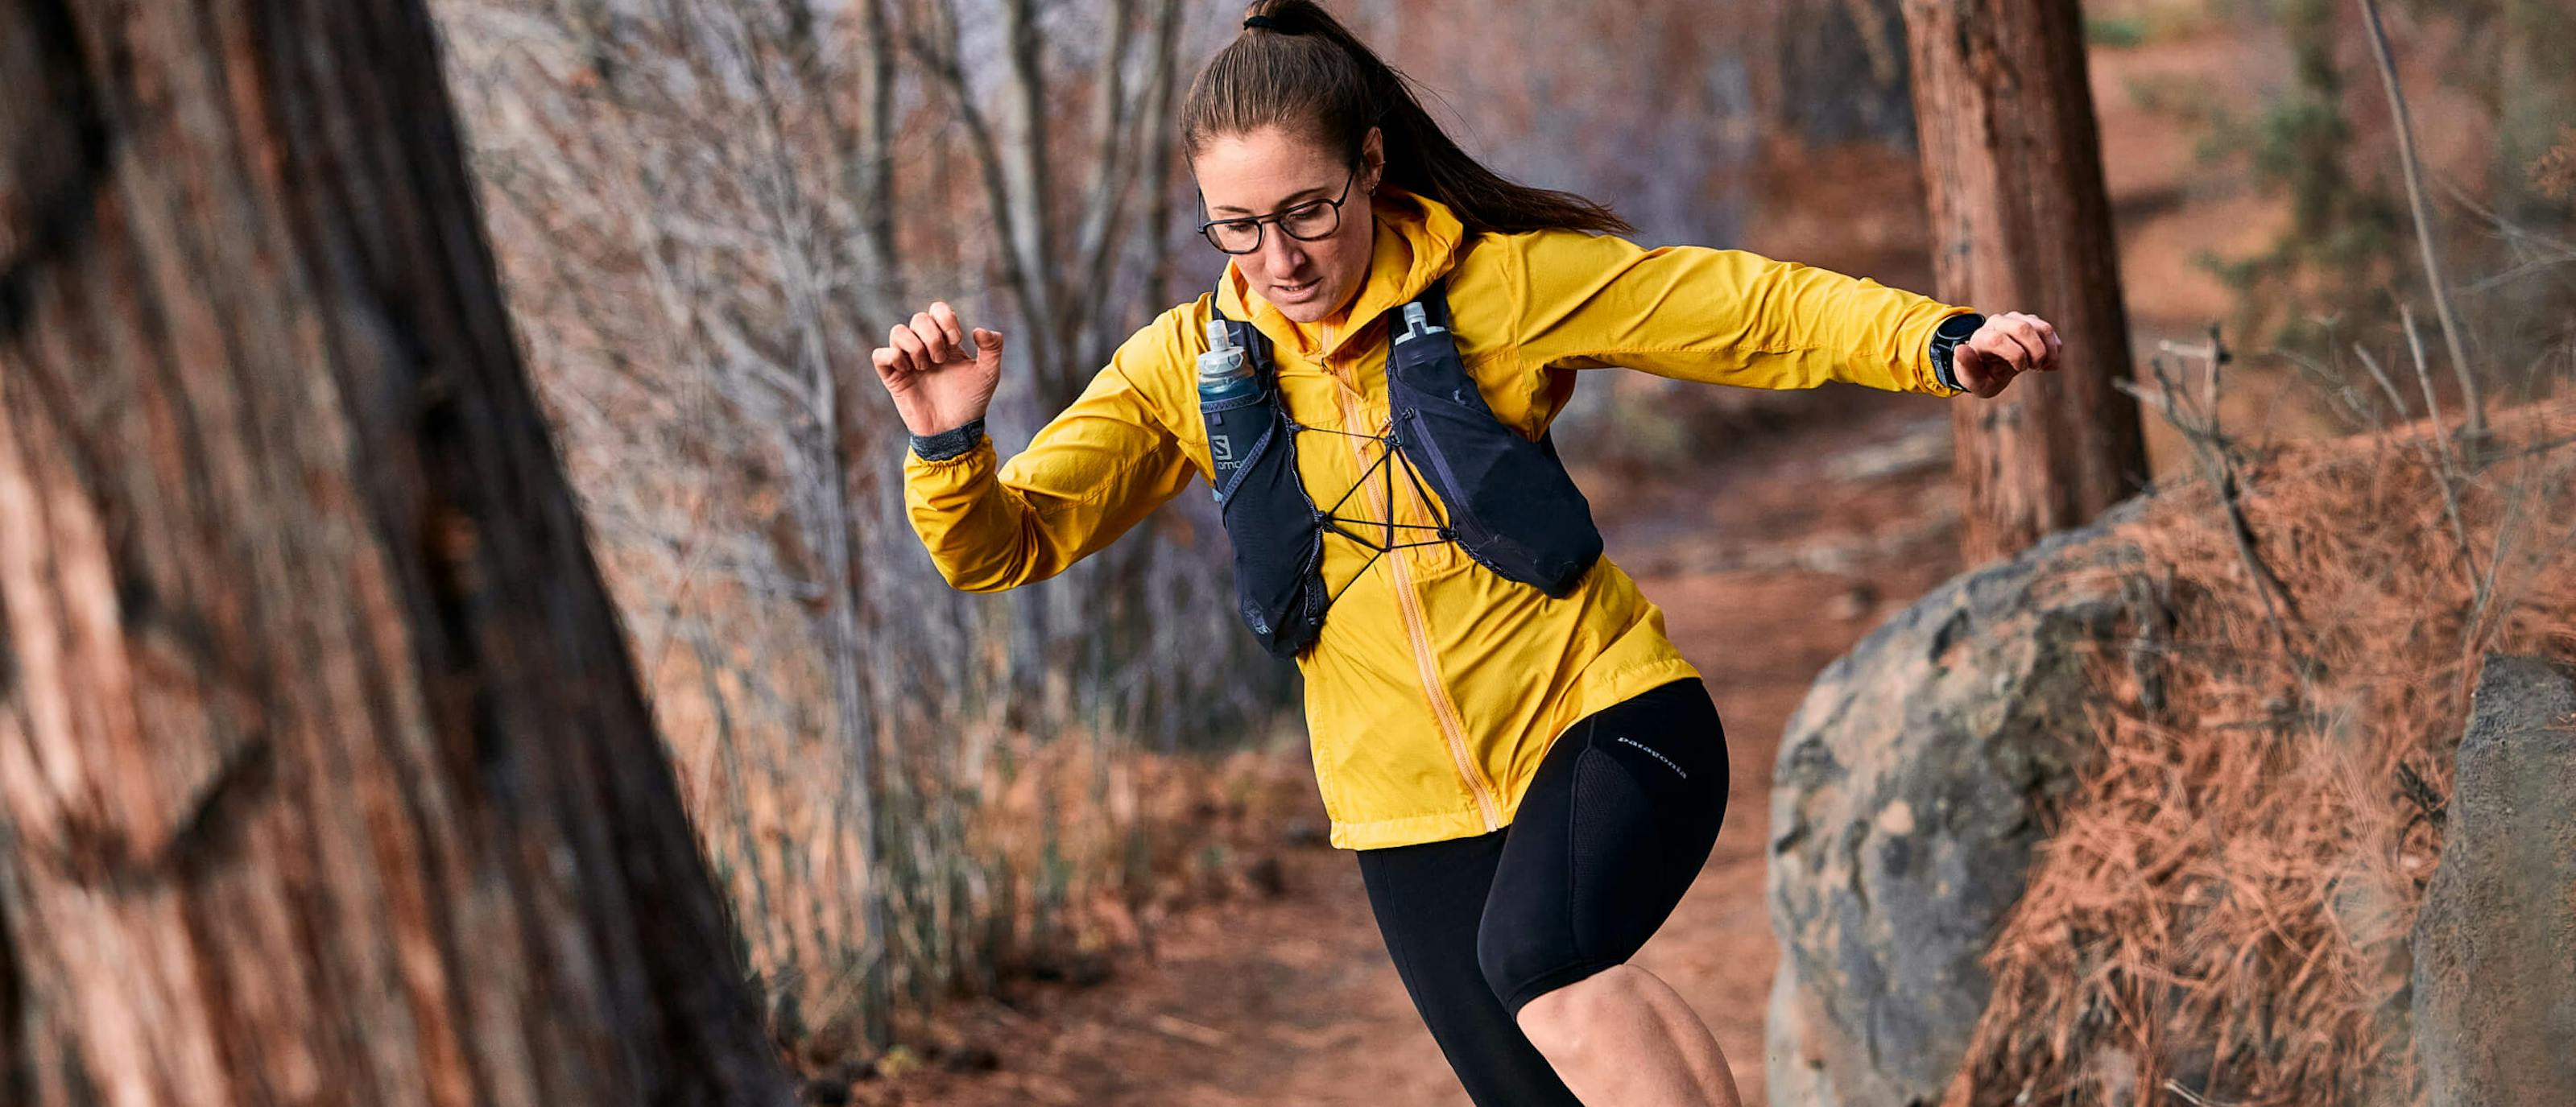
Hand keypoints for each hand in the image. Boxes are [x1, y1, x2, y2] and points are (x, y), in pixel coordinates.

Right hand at [871, 301, 1003, 435]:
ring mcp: (908, 361)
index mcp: (946, 342)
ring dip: (914, 345)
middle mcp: (925, 347)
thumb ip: (993, 348)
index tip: (956, 340)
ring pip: (897, 331)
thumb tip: (979, 330)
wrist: (954, 431)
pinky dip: (892, 356)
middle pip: (918, 318)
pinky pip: (880, 355)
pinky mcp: (894, 378)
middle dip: (932, 335)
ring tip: (926, 367)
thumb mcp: (989, 374)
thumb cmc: (971, 402)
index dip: (945, 318)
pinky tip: (908, 371)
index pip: (937, 310)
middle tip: (941, 360)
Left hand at [1953, 311, 2061, 397]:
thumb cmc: (1981, 375)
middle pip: (2023, 328)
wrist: (1990, 366)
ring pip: (2041, 327)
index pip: (1998, 339)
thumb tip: (1960, 348)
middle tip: (2034, 368)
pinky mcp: (2030, 322)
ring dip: (2048, 351)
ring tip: (2042, 367)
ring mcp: (2016, 319)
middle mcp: (1997, 323)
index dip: (2015, 356)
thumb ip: (1966, 367)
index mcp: (1980, 337)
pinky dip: (2054, 348)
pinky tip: (2048, 364)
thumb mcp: (1972, 381)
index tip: (2020, 370)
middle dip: (2035, 352)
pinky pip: (2048, 331)